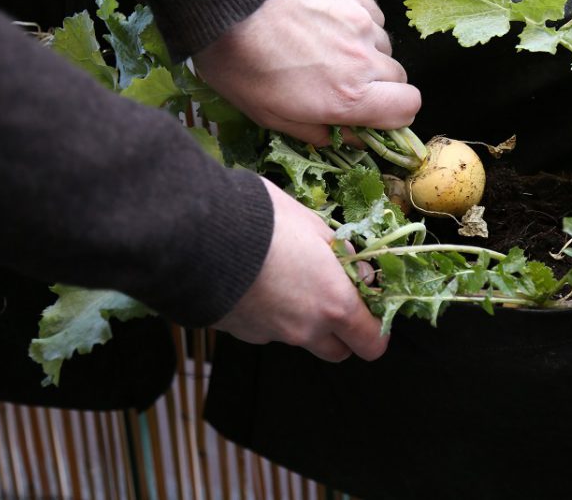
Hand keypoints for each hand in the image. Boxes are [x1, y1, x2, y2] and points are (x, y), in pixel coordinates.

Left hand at [193, 0, 420, 145]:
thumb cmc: (239, 62)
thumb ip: (316, 131)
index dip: (394, 116)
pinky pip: (371, 16)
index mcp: (347, 97)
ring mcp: (361, 21)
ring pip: (384, 46)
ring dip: (366, 54)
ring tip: (328, 48)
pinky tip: (326, 22)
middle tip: (341, 82)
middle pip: (399, 78)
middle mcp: (364, 60)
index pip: (407, 109)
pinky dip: (358, 25)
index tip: (371, 113)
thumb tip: (349, 138)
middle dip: (378, 86)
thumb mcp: (269, 115)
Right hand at [213, 177, 388, 361]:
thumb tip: (349, 264)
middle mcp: (306, 329)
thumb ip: (337, 251)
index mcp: (335, 303)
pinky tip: (256, 282)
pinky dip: (269, 313)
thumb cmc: (263, 221)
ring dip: (303, 320)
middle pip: (339, 351)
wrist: (198, 235)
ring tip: (286, 279)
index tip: (366, 302)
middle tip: (331, 294)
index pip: (372, 342)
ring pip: (301, 339)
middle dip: (342, 330)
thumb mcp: (312, 223)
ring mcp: (272, 335)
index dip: (374, 326)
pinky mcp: (241, 333)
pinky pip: (267, 330)